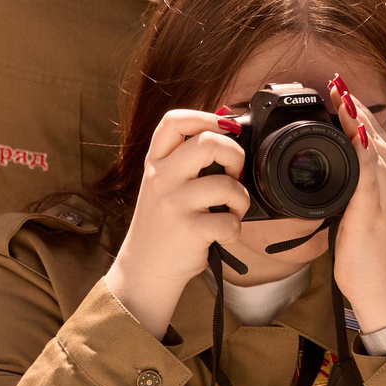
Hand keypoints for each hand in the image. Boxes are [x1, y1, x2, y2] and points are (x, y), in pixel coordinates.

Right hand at [107, 108, 249, 330]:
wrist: (145, 268)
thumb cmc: (163, 225)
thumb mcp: (163, 185)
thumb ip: (186, 160)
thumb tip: (227, 126)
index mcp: (156, 163)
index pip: (175, 121)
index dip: (205, 116)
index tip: (224, 128)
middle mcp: (162, 178)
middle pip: (208, 142)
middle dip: (234, 155)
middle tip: (233, 173)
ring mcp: (174, 204)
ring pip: (227, 185)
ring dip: (240, 199)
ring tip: (231, 210)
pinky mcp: (189, 230)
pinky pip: (230, 222)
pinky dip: (235, 229)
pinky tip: (223, 233)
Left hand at [325, 74, 385, 336]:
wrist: (378, 286)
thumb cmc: (365, 252)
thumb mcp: (355, 210)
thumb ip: (348, 187)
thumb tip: (327, 170)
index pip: (375, 134)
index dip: (356, 110)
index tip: (336, 89)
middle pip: (377, 131)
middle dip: (355, 105)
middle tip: (334, 81)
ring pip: (374, 143)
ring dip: (356, 117)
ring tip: (339, 93)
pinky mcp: (374, 207)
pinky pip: (369, 169)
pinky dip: (361, 146)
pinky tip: (353, 130)